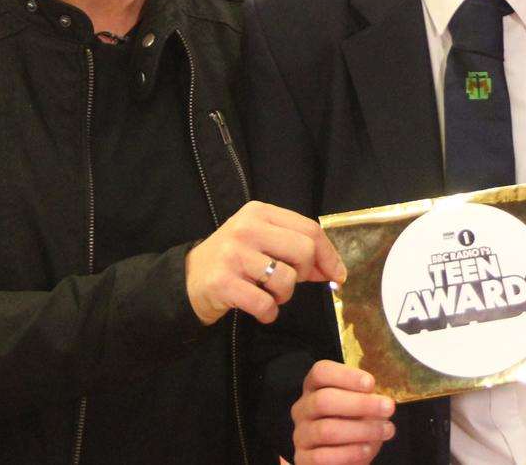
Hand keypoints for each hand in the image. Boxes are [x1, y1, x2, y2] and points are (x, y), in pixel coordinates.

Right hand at [185, 200, 345, 324]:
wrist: (188, 280)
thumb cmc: (233, 260)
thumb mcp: (262, 242)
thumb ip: (295, 249)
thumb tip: (333, 269)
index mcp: (259, 212)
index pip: (309, 228)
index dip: (329, 254)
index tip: (337, 274)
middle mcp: (246, 228)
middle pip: (303, 251)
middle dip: (304, 274)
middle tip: (290, 283)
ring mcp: (233, 255)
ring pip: (286, 279)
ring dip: (284, 296)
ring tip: (268, 294)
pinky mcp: (223, 282)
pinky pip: (265, 304)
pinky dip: (269, 313)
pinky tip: (260, 309)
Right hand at [293, 360, 394, 463]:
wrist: (346, 456)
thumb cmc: (354, 424)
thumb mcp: (361, 406)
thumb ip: (366, 397)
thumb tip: (382, 399)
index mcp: (315, 387)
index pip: (321, 372)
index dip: (345, 376)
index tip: (371, 384)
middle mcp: (303, 408)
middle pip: (323, 400)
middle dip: (360, 404)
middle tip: (388, 407)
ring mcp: (301, 434)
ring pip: (326, 430)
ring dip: (361, 430)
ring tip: (385, 430)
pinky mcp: (303, 459)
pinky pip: (323, 457)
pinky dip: (349, 453)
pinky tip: (367, 449)